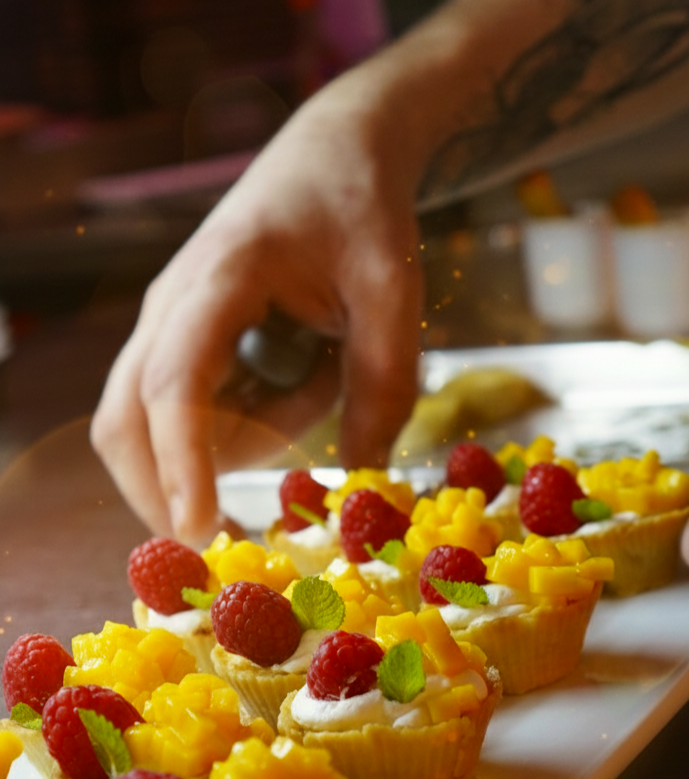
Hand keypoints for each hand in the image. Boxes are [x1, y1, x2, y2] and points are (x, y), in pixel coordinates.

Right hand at [90, 80, 423, 547]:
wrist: (335, 153)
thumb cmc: (362, 210)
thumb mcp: (392, 293)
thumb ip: (385, 387)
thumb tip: (361, 484)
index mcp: (219, 279)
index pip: (176, 386)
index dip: (182, 466)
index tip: (202, 533)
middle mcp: (172, 308)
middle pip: (126, 423)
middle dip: (166, 493)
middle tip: (235, 543)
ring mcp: (171, 325)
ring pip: (151, 426)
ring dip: (229, 448)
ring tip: (318, 386)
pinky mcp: (186, 341)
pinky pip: (190, 413)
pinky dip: (239, 428)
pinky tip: (303, 379)